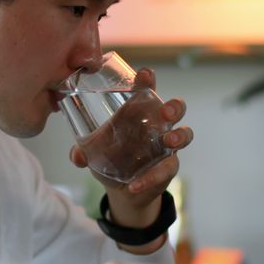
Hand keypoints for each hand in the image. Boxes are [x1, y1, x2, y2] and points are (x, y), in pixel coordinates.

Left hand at [69, 68, 193, 227]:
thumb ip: (82, 151)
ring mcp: (166, 145)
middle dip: (174, 107)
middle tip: (166, 112)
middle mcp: (157, 124)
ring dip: (179, 136)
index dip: (148, 80)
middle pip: (176, 108)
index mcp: (138, 112)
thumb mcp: (94, 152)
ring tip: (169, 142)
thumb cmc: (112, 156)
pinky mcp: (168, 166)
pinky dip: (150, 178)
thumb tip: (78, 156)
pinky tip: (135, 185)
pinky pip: (166, 169)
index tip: (145, 74)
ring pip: (185, 134)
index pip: (146, 90)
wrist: (122, 189)